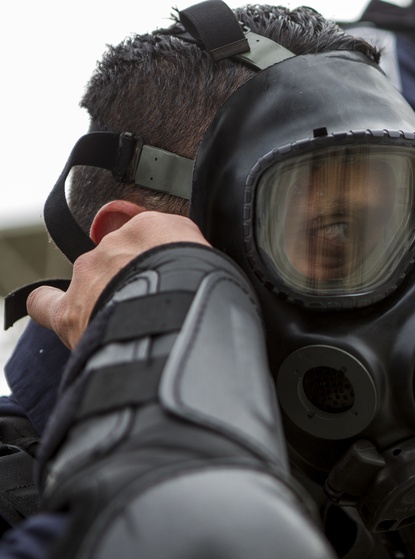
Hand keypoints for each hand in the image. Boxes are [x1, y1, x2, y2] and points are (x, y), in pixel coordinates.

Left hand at [27, 210, 208, 348]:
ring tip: (131, 324)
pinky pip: (46, 303)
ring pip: (92, 280)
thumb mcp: (217, 262)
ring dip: (105, 297)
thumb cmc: (204, 291)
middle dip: (135, 278)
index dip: (162, 259)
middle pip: (121, 258)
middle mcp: (116, 244)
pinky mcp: (70, 310)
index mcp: (156, 227)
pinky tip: (66, 318)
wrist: (177, 317)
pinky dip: (50, 307)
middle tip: (157, 305)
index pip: (154, 238)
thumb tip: (205, 275)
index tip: (173, 275)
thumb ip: (199, 259)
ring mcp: (90, 275)